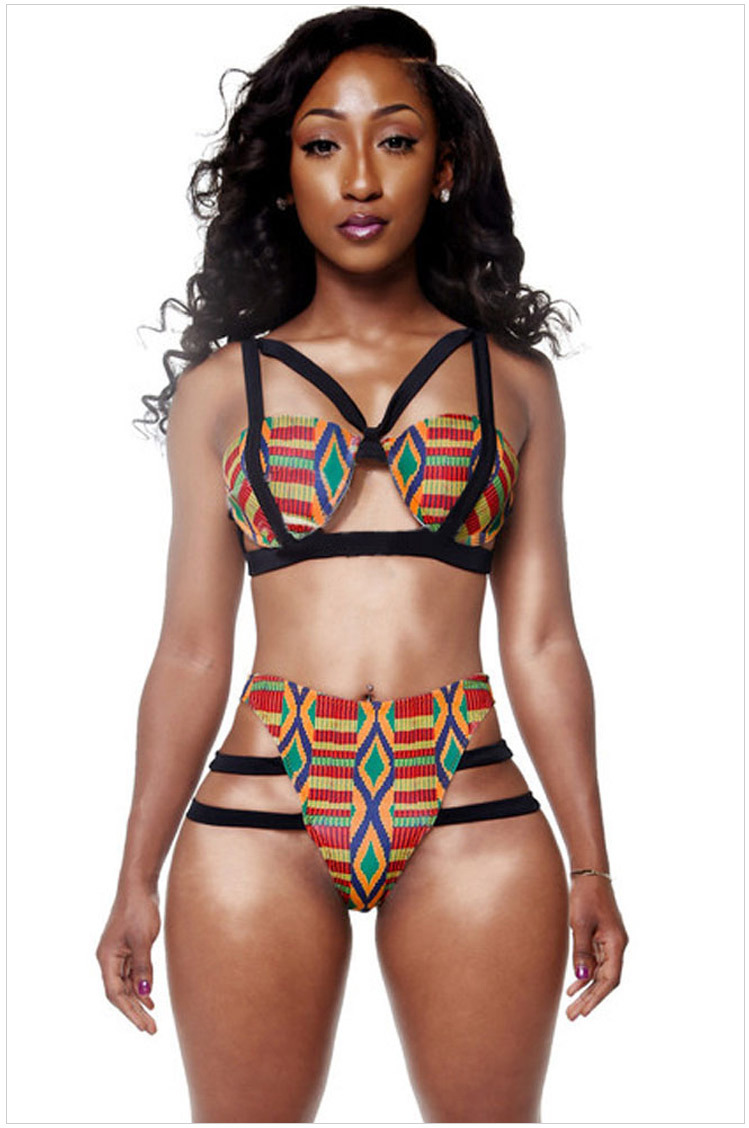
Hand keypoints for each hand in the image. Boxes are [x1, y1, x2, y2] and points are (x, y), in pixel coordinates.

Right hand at [96, 884, 160, 1033]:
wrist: (140, 886)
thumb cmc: (139, 909)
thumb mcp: (143, 940)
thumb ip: (143, 967)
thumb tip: (145, 994)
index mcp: (106, 958)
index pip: (115, 994)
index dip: (129, 1012)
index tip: (144, 1026)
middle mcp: (109, 959)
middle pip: (119, 993)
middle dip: (134, 1012)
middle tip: (151, 1029)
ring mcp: (118, 954)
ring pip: (126, 985)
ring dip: (137, 1002)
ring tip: (151, 1020)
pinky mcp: (128, 948)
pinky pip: (132, 974)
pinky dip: (140, 987)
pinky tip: (150, 998)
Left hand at [565, 875, 627, 1020]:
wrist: (589, 872)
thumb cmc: (585, 895)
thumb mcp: (580, 924)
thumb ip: (581, 952)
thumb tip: (581, 978)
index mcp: (616, 943)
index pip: (610, 980)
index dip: (597, 998)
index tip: (583, 1012)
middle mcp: (617, 945)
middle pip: (606, 980)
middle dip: (590, 999)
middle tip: (573, 1016)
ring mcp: (609, 941)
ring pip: (600, 973)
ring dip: (586, 989)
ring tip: (572, 1007)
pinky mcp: (601, 936)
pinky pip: (595, 962)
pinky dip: (585, 974)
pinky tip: (573, 985)